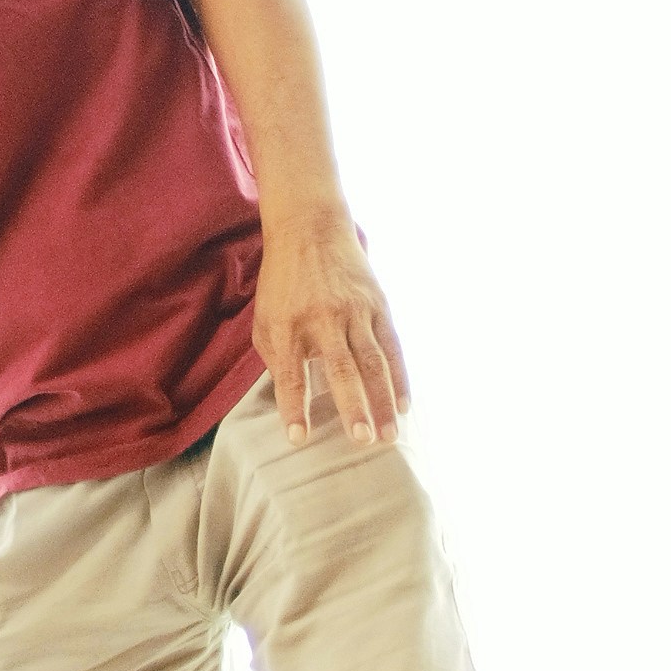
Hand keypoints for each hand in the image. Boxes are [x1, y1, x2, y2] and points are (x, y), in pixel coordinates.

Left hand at [255, 209, 409, 447]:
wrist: (310, 230)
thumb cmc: (283, 284)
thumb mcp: (266, 320)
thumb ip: (277, 359)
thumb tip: (294, 401)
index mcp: (288, 326)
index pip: (290, 375)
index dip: (294, 408)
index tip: (299, 439)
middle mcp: (323, 319)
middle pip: (341, 369)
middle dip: (352, 406)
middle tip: (362, 439)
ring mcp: (355, 311)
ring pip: (373, 362)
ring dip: (383, 401)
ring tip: (389, 435)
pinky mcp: (377, 306)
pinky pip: (392, 347)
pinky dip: (399, 378)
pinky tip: (404, 405)